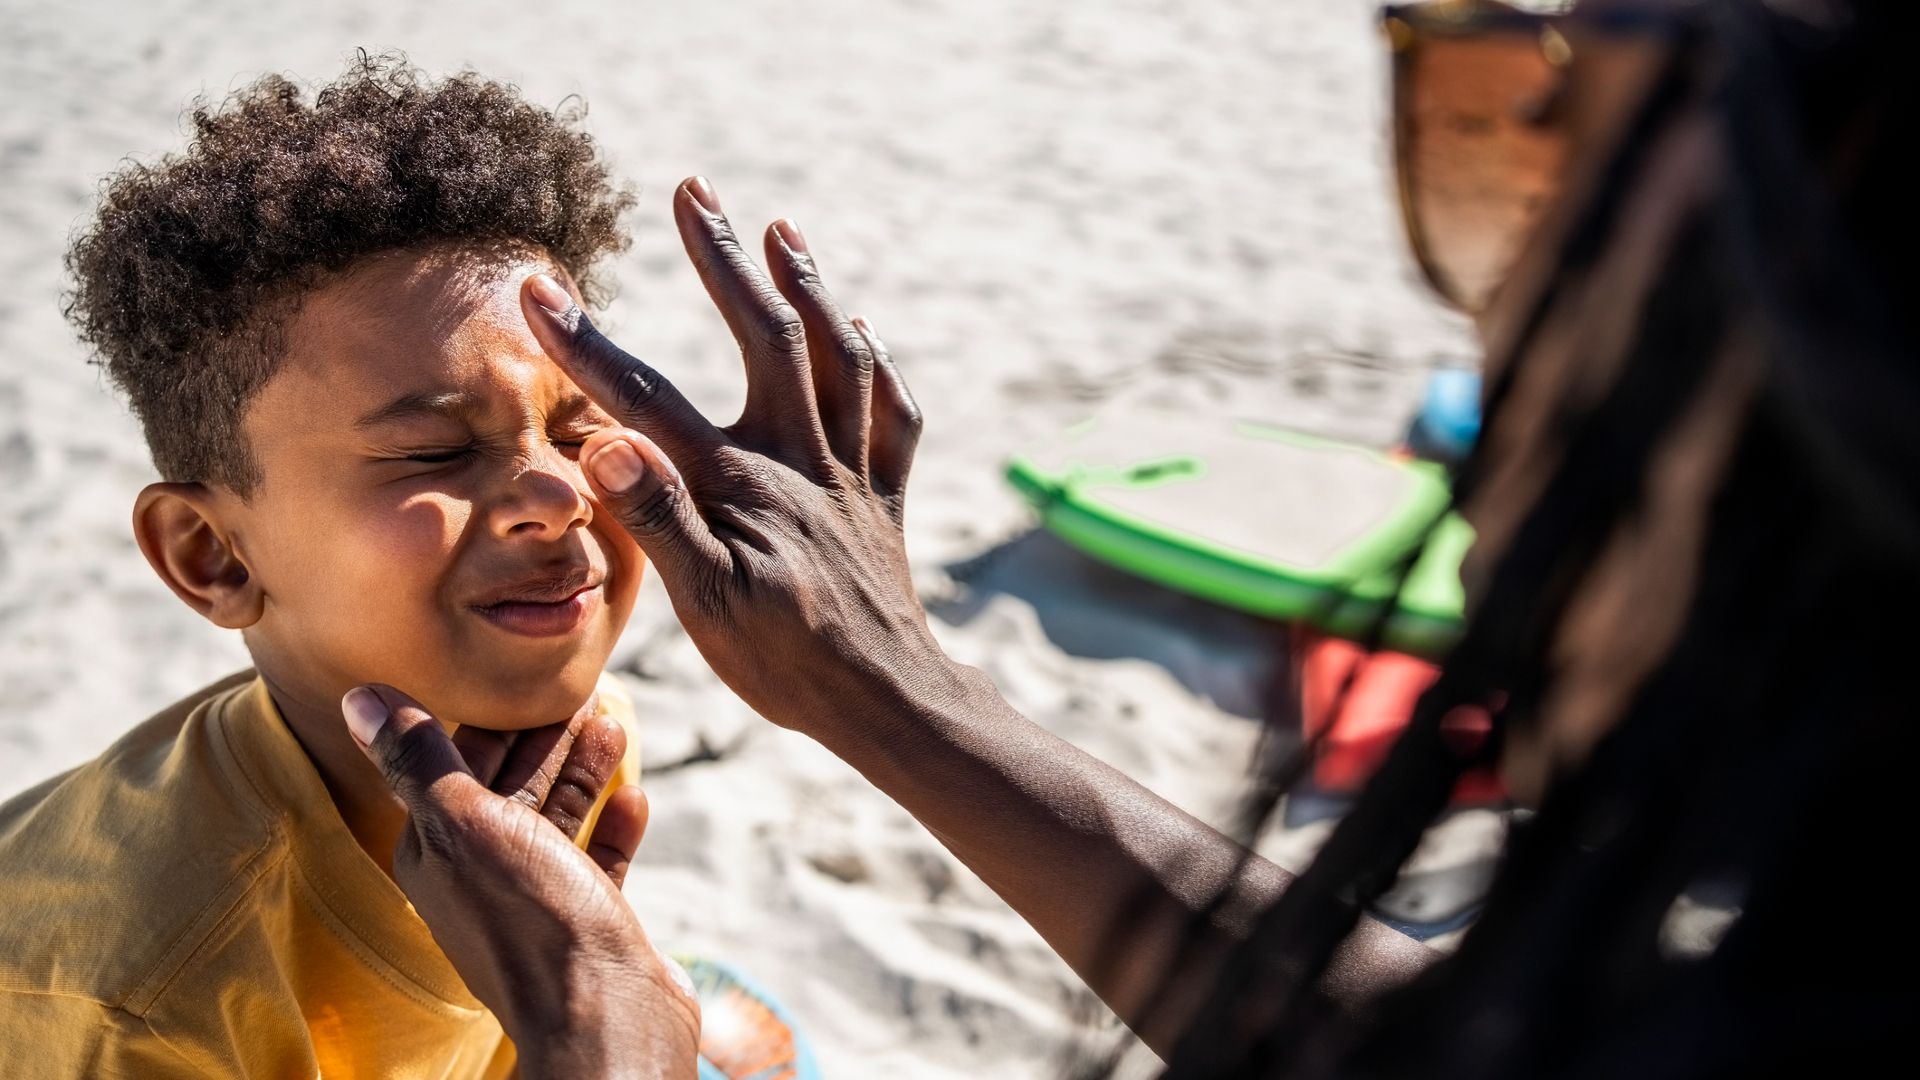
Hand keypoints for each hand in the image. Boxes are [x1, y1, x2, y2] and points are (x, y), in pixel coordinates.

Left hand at [340, 685, 699, 1078]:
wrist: (605, 1014)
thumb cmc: (532, 917)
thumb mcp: (465, 822)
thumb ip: (418, 759)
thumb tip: (359, 698)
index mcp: (436, 852)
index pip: (455, 766)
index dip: (493, 719)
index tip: (529, 680)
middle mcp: (480, 877)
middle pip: (509, 789)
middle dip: (543, 740)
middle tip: (583, 692)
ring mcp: (537, 903)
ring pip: (555, 820)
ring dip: (583, 771)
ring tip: (615, 726)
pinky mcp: (587, 924)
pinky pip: (596, 863)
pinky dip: (612, 827)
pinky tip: (634, 797)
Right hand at [521, 176, 951, 737]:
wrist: (887, 701)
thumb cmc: (787, 665)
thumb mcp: (707, 606)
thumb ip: (658, 519)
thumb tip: (604, 444)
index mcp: (740, 482)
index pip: (648, 397)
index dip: (586, 343)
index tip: (538, 287)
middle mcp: (799, 458)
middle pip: (766, 335)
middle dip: (724, 258)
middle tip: (695, 189)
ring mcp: (848, 472)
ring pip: (839, 356)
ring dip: (809, 286)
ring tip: (783, 230)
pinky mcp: (883, 497)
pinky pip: (891, 415)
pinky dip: (877, 366)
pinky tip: (864, 334)